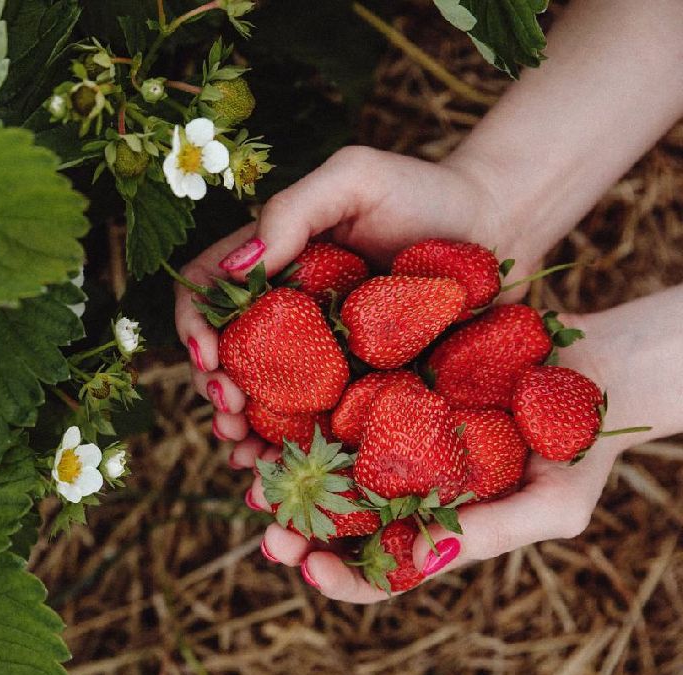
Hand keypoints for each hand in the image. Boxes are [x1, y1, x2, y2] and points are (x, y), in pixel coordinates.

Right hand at [174, 146, 523, 465]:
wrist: (502, 227)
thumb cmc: (426, 191)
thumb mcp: (353, 178)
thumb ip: (290, 210)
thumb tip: (235, 271)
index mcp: (273, 267)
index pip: (208, 292)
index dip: (196, 325)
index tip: (209, 356)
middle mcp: (289, 317)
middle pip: (229, 358)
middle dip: (216, 391)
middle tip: (228, 412)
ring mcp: (326, 359)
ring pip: (266, 404)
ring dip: (244, 434)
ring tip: (246, 457)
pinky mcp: (365, 392)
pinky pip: (324, 428)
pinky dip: (300, 454)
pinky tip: (288, 472)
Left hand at [247, 293, 681, 602]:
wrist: (596, 365)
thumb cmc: (582, 446)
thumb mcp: (553, 501)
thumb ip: (492, 534)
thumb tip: (421, 564)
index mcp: (433, 528)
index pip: (377, 570)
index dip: (340, 576)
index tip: (308, 567)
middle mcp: (401, 486)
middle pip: (333, 521)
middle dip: (294, 528)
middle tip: (265, 521)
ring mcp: (388, 434)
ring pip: (320, 462)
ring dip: (281, 470)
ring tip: (252, 463)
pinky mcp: (383, 380)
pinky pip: (332, 396)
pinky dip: (297, 404)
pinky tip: (269, 400)